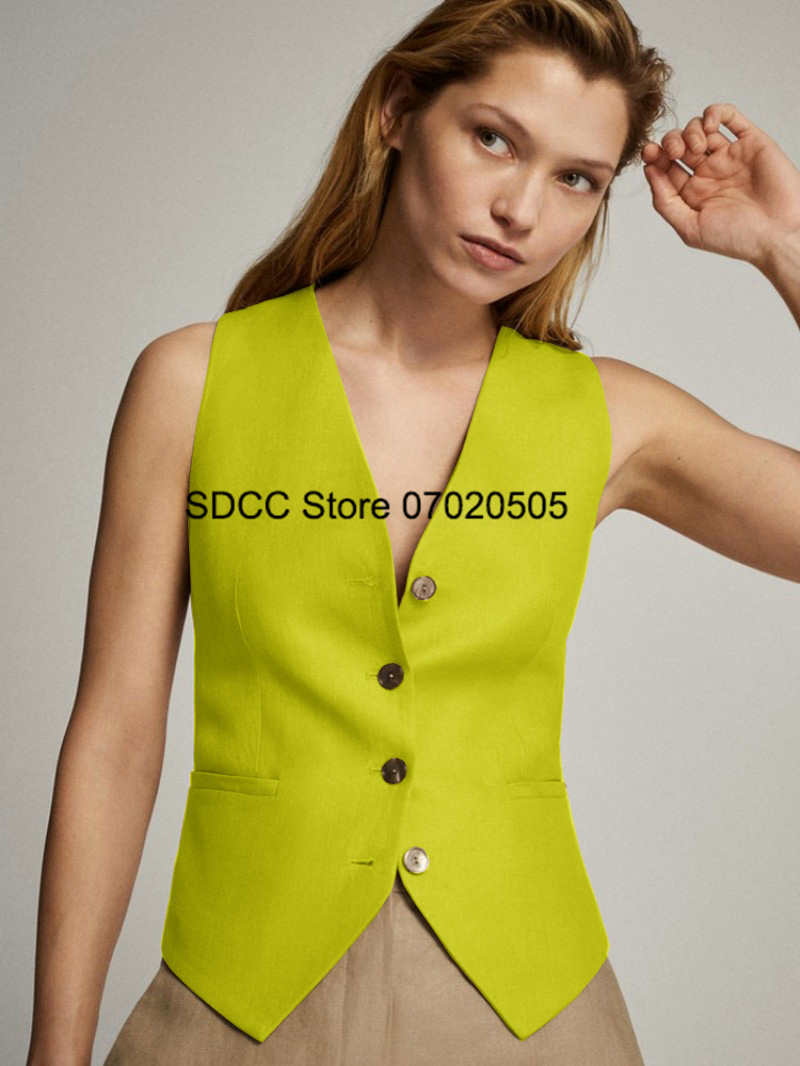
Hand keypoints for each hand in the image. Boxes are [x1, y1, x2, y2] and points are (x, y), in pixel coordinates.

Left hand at [641, 103, 799, 270]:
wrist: (778, 233)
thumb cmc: (738, 238)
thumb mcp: (691, 228)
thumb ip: (666, 202)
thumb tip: (649, 172)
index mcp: (693, 193)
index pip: (665, 167)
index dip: (654, 157)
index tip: (649, 154)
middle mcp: (710, 173)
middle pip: (679, 144)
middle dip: (670, 142)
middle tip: (674, 152)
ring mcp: (729, 156)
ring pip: (700, 128)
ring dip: (690, 130)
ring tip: (697, 148)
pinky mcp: (751, 142)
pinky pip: (730, 117)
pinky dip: (715, 113)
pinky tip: (709, 125)